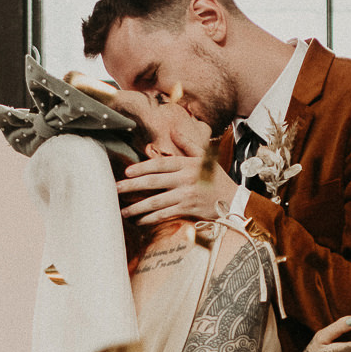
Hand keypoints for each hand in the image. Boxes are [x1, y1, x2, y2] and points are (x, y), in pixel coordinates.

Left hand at [120, 111, 240, 222]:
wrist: (234, 200)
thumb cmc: (217, 179)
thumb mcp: (205, 158)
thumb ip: (188, 145)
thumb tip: (174, 131)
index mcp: (187, 164)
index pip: (160, 164)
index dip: (142, 167)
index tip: (127, 171)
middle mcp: (185, 178)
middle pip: (153, 182)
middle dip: (132, 185)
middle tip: (116, 189)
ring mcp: (186, 195)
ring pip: (157, 201)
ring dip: (138, 206)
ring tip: (124, 210)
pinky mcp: (188, 209)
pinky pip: (165, 214)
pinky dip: (151, 218)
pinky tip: (140, 220)